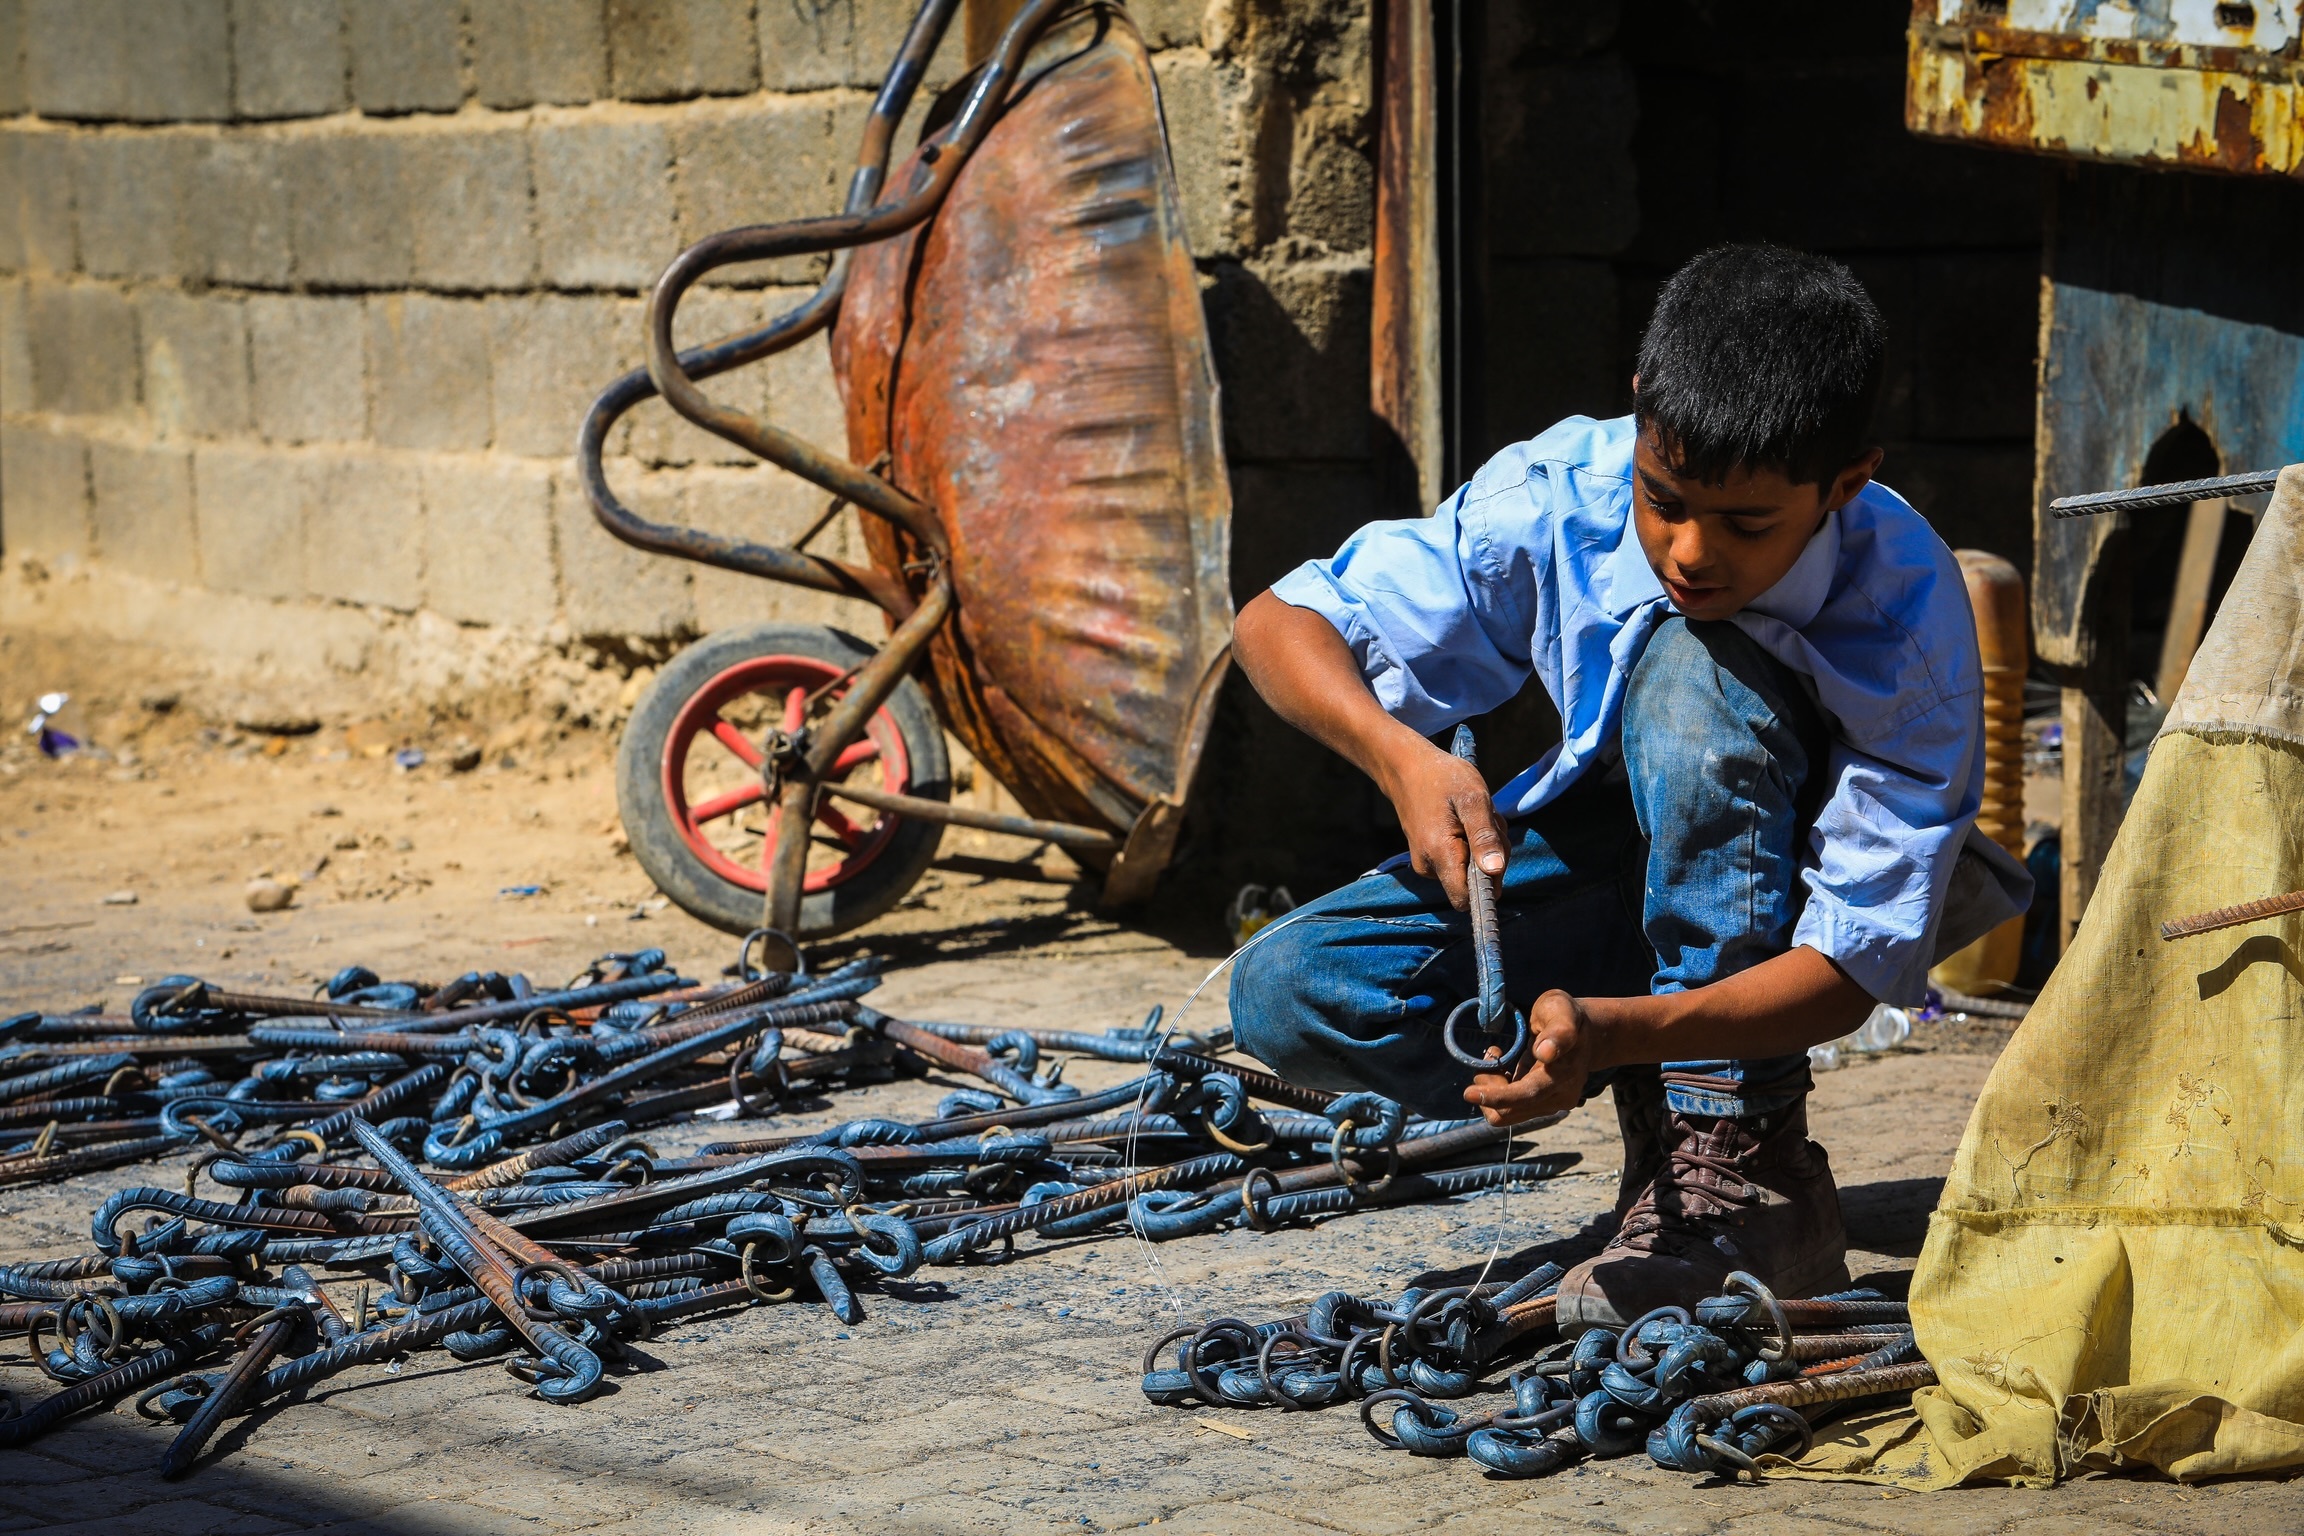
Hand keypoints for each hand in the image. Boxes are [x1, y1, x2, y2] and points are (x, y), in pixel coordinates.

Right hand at [1381, 738, 1507, 909]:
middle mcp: (1429, 866)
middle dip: (1490, 858)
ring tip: (1473, 816)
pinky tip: (1465, 820)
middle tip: (1487, 823)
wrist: (1407, 767)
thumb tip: (1495, 871)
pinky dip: (1472, 844)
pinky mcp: (1428, 857)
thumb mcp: (1473, 800)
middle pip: (1473, 884)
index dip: (1487, 887)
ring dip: (1483, 848)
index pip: (1465, 900)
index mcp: (1439, 854)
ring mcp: (1426, 863)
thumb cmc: (1443, 778)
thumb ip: (1484, 836)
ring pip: (1469, 872)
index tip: (1496, 857)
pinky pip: (1460, 862)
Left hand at [1462, 990, 1593, 1125]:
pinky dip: (1496, 1091)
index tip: (1468, 1093)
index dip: (1497, 1096)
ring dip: (1491, 1089)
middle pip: (1509, 1111)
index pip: (1527, 1095)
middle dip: (1488, 1087)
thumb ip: (1559, 1031)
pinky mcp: (1539, 1105)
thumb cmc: (1566, 1016)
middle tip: (1490, 1054)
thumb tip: (1546, 1053)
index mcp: (1564, 1076)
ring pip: (1505, 1113)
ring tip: (1496, 1058)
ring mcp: (1550, 1104)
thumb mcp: (1562, 1010)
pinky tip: (1502, 1067)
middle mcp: (1559, 1098)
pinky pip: (1508, 1109)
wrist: (1583, 1034)